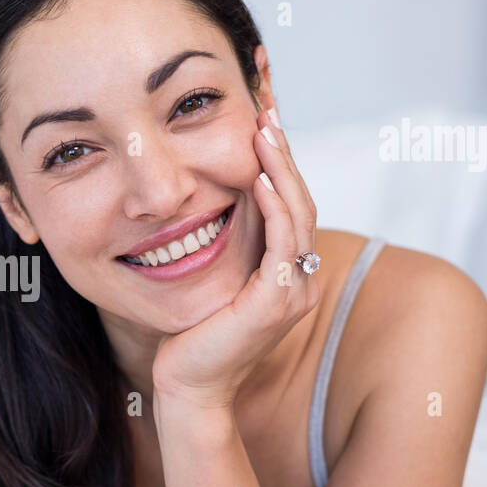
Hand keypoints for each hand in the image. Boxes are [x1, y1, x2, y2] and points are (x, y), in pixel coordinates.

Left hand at [151, 101, 319, 411]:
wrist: (186, 387)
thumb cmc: (190, 335)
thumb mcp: (208, 275)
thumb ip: (221, 240)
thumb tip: (209, 193)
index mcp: (286, 267)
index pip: (288, 195)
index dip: (277, 150)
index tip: (261, 105)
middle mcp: (299, 275)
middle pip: (299, 194)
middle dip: (282, 145)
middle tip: (266, 100)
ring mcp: (295, 290)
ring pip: (298, 212)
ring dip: (280, 165)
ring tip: (263, 126)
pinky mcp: (278, 303)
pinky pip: (283, 243)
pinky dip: (273, 206)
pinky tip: (256, 175)